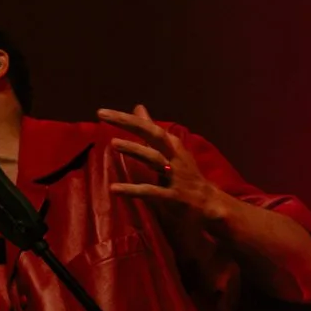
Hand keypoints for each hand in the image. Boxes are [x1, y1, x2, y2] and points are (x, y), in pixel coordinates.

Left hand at [98, 106, 222, 224]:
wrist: (209, 202)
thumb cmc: (185, 173)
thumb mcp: (169, 148)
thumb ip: (151, 129)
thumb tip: (138, 107)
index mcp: (171, 144)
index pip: (147, 126)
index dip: (125, 118)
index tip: (102, 112)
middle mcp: (173, 155)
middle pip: (153, 134)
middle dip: (129, 123)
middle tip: (103, 115)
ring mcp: (175, 175)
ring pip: (154, 158)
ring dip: (135, 150)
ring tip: (114, 142)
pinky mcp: (173, 196)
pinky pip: (151, 191)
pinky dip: (133, 190)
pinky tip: (114, 189)